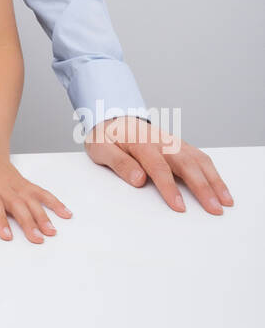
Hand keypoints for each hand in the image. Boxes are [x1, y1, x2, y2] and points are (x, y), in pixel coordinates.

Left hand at [0, 141, 71, 242]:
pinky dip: (54, 202)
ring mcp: (17, 186)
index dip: (0, 221)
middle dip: (29, 223)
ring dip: (44, 216)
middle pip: (18, 206)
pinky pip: (41, 193)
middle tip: (37, 239)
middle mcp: (4, 187)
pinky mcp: (24, 185)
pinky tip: (65, 213)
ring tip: (52, 231)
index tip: (7, 236)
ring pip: (33, 201)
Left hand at [84, 115, 233, 214]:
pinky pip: (200, 158)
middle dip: (202, 188)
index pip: (158, 167)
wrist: (112, 118)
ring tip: (225, 202)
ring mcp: (173, 143)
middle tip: (214, 209)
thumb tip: (139, 179)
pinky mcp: (180, 146)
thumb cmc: (106, 137)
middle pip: (187, 164)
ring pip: (199, 160)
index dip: (169, 187)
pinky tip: (221, 188)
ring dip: (214, 181)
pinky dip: (213, 173)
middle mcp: (162, 141)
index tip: (179, 207)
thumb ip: (119, 164)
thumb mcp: (101, 149)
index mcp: (141, 143)